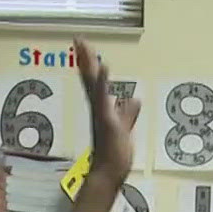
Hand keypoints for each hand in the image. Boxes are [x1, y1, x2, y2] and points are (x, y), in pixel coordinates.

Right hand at [75, 38, 138, 189]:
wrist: (109, 173)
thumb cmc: (116, 154)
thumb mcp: (125, 127)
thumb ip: (129, 113)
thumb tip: (134, 99)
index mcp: (101, 108)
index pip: (94, 81)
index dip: (90, 63)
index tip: (85, 46)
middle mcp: (97, 108)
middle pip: (89, 78)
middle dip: (85, 58)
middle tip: (78, 38)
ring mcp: (100, 113)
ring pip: (92, 84)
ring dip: (89, 64)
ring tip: (84, 46)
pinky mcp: (106, 120)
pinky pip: (102, 98)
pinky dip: (102, 82)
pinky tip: (102, 67)